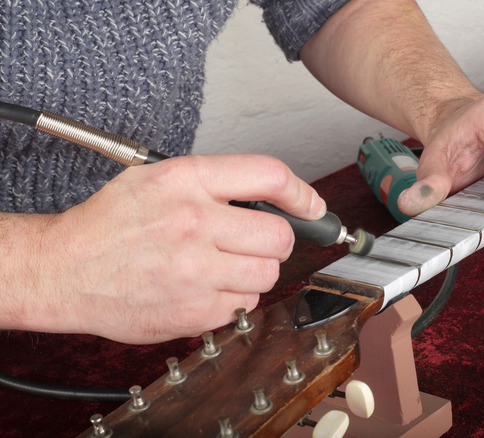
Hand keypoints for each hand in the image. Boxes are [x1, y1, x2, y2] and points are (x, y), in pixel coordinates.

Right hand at [27, 154, 324, 343]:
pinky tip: (204, 288)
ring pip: (268, 274)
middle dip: (275, 241)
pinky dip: (232, 300)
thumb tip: (274, 197)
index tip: (312, 207)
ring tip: (223, 266)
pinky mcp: (194, 310)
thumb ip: (214, 183)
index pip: (269, 176)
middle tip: (254, 243)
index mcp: (186, 181)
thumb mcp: (156, 178)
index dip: (301, 193)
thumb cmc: (110, 224)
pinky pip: (244, 306)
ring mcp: (195, 270)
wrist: (64, 270)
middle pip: (279, 235)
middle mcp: (194, 222)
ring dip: (255, 272)